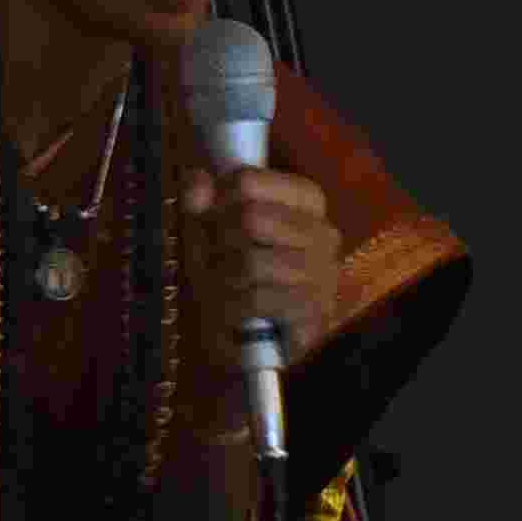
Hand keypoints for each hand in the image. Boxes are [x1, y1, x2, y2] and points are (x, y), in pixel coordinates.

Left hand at [177, 161, 338, 367]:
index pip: (246, 180)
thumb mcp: (210, 230)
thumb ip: (201, 199)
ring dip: (222, 280)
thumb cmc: (234, 274)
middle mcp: (324, 232)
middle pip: (249, 218)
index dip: (214, 198)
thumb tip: (198, 183)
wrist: (253, 340)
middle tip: (216, 260)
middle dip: (219, 243)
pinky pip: (256, 300)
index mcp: (307, 199)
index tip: (209, 217)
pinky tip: (231, 311)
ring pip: (251, 262)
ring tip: (222, 287)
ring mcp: (324, 274)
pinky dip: (231, 308)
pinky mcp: (315, 313)